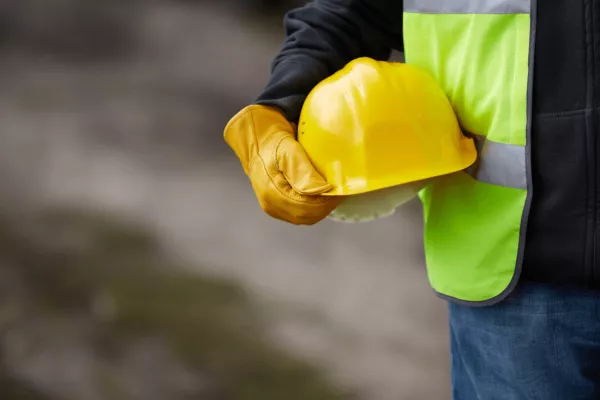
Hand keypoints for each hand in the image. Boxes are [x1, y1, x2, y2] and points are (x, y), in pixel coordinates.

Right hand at [224, 105, 342, 224]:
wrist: (258, 143)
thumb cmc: (273, 143)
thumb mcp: (289, 151)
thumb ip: (304, 172)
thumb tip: (323, 190)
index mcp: (272, 193)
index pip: (306, 207)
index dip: (326, 201)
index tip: (340, 190)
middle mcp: (271, 205)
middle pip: (307, 216)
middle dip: (326, 206)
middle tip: (341, 192)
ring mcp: (273, 208)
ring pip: (305, 217)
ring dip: (321, 208)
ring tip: (333, 194)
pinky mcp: (278, 207)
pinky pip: (300, 213)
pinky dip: (314, 207)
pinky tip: (322, 196)